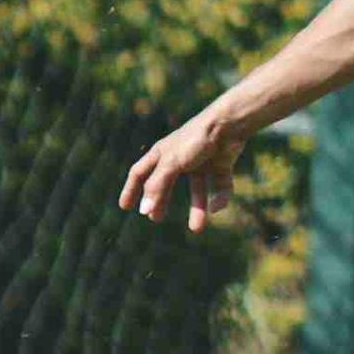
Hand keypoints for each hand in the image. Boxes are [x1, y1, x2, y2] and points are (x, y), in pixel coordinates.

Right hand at [119, 113, 246, 232]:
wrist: (229, 124)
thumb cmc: (195, 139)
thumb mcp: (171, 163)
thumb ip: (157, 186)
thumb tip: (144, 211)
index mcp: (162, 153)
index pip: (140, 172)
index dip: (131, 189)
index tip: (124, 206)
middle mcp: (181, 158)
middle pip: (167, 183)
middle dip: (162, 201)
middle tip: (156, 219)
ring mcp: (202, 161)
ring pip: (198, 189)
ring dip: (197, 209)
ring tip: (197, 229)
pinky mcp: (222, 164)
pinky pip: (220, 185)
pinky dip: (220, 197)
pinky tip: (217, 208)